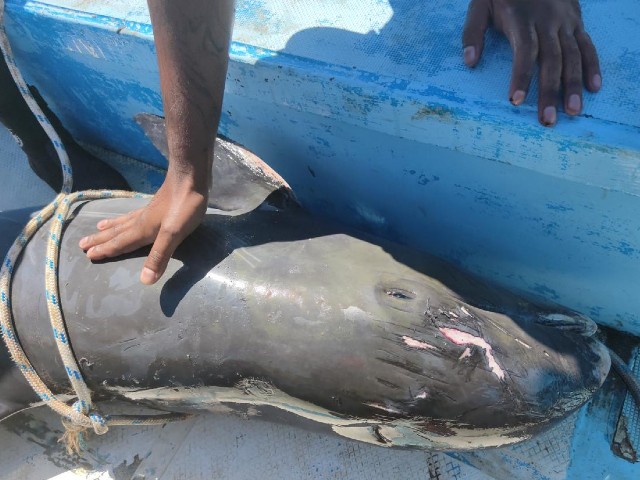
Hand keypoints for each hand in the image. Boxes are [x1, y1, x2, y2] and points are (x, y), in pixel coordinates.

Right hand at [79, 171, 207, 284]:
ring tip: (98, 228)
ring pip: (123, 222)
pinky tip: (128, 216)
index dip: (106, 250)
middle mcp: (141, 220)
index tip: (88, 256)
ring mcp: (148, 211)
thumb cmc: (184, 206)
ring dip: (110, 227)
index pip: (120, 243)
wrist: (190, 177)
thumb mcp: (173, 234)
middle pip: (117, 232)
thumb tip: (144, 280)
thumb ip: (159, 256)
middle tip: (82, 244)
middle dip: (101, 240)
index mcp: (143, 230)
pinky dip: (124, 218)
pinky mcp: (156, 204)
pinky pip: (133, 215)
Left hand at [462, 0, 600, 125]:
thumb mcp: (480, 4)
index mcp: (522, 19)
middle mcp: (548, 22)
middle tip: (547, 120)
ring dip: (574, 85)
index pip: (525, 51)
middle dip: (550, 91)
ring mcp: (565, 22)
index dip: (521, 76)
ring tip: (573, 112)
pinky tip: (593, 88)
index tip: (516, 101)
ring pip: (573, 56)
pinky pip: (587, 46)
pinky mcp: (577, 22)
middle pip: (551, 60)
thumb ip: (473, 32)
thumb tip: (469, 62)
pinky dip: (592, 66)